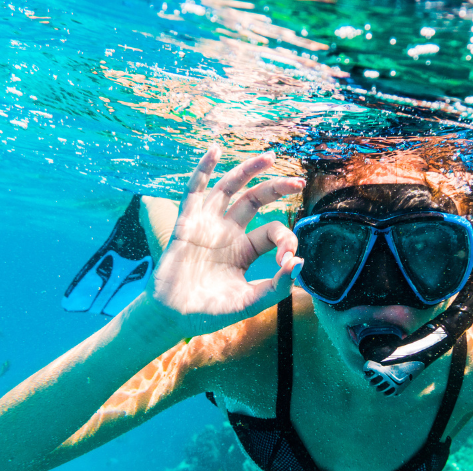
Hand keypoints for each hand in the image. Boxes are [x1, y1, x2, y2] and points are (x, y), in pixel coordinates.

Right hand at [146, 146, 304, 337]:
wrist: (172, 317)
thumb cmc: (210, 312)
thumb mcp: (249, 303)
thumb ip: (276, 287)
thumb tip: (300, 263)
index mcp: (246, 249)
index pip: (272, 230)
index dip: (286, 239)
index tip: (289, 259)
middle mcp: (229, 232)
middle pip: (256, 199)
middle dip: (277, 187)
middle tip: (298, 180)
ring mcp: (207, 224)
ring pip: (230, 188)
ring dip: (248, 170)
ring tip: (269, 157)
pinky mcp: (187, 223)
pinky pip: (194, 191)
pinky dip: (203, 169)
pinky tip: (215, 150)